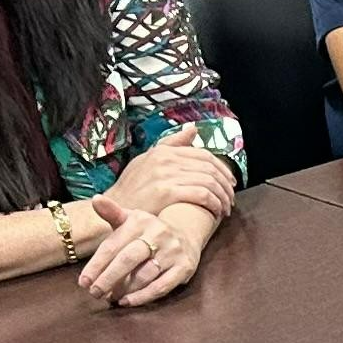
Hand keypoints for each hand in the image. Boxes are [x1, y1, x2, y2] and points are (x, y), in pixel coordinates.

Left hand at [76, 196, 204, 306]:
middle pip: (127, 259)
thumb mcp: (130, 219)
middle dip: (108, 278)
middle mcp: (158, 233)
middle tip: (94, 293)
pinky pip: (161, 286)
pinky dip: (142, 297)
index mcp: (140, 221)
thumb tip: (96, 200)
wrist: (186, 233)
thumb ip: (112, 212)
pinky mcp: (184, 267)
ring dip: (124, 289)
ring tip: (109, 297)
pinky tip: (127, 302)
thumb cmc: (148, 231)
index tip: (83, 282)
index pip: (113, 245)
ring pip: (144, 275)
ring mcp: (173, 251)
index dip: (96, 265)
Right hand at [103, 135, 235, 221]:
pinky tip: (216, 213)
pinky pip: (202, 194)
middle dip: (225, 185)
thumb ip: (171, 145)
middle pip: (210, 167)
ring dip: (222, 197)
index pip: (204, 155)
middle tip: (230, 199)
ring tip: (225, 209)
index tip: (229, 183)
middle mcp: (165, 159)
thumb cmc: (130, 191)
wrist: (112, 211)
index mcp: (163, 151)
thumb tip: (194, 129)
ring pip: (209, 181)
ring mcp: (165, 174)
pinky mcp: (166, 192)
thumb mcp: (146, 162)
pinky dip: (214, 203)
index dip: (222, 168)